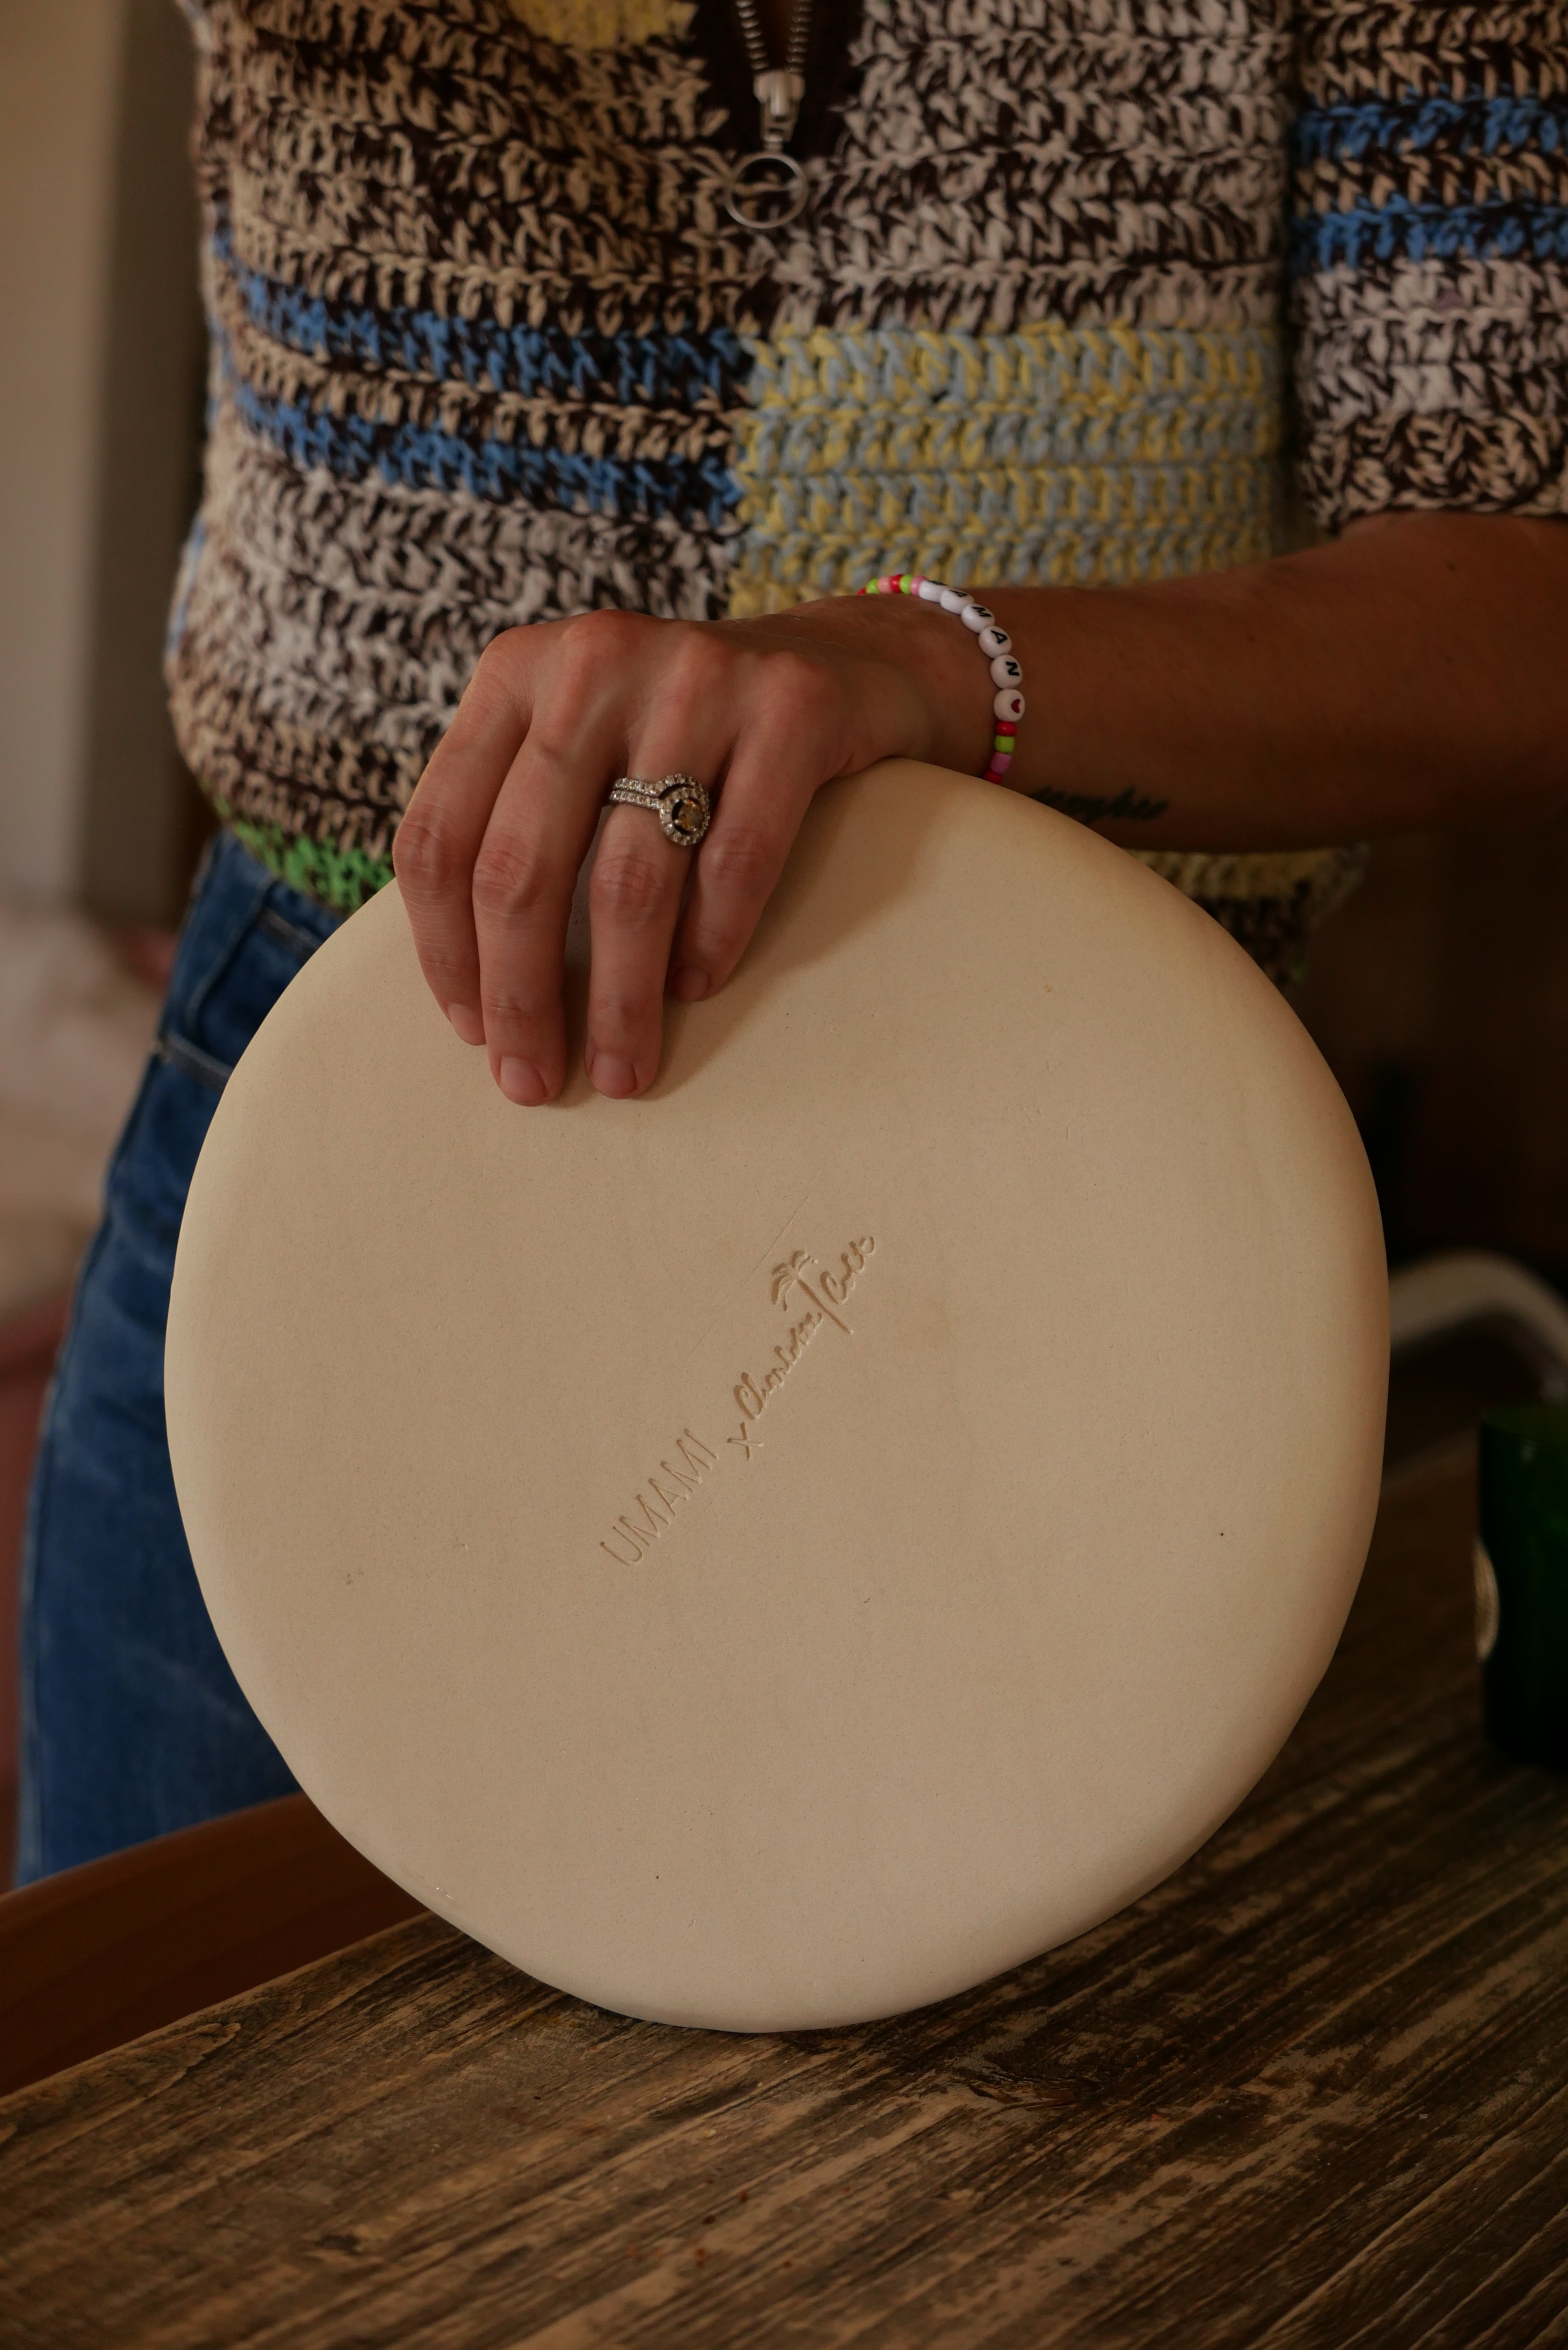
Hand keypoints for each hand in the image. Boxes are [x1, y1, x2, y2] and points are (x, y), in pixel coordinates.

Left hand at [393, 599, 978, 1103]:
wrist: (851, 663)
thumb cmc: (689, 739)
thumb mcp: (582, 743)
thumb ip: (518, 819)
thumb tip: (474, 989)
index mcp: (515, 672)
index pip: (441, 832)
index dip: (445, 950)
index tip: (472, 1034)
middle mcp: (593, 661)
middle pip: (521, 865)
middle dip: (521, 995)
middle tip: (533, 1082)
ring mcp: (696, 676)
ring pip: (629, 878)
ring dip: (621, 998)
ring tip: (622, 1068)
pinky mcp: (793, 706)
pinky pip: (737, 858)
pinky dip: (712, 940)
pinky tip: (697, 988)